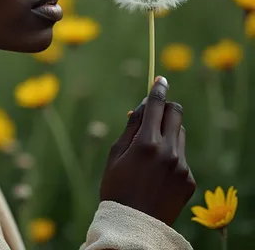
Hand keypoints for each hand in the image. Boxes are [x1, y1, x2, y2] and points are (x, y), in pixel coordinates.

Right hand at [99, 76, 195, 225]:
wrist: (133, 225)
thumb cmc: (116, 186)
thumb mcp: (116, 154)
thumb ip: (131, 127)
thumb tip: (142, 106)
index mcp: (146, 143)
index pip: (156, 106)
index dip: (158, 89)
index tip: (161, 80)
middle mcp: (168, 151)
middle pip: (176, 113)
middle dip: (166, 108)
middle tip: (155, 113)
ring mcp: (182, 166)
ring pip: (181, 133)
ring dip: (169, 132)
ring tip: (152, 150)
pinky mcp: (189, 179)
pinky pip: (183, 155)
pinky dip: (172, 155)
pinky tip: (158, 172)